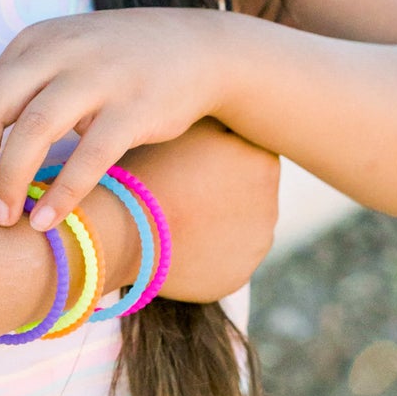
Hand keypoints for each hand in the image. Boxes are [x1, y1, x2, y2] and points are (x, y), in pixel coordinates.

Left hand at [0, 8, 222, 233]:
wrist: (199, 48)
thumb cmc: (115, 62)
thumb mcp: (54, 66)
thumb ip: (0, 95)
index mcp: (35, 43)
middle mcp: (61, 52)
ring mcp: (100, 77)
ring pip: (36, 128)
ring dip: (12, 179)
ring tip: (4, 220)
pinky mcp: (136, 107)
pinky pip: (90, 155)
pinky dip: (64, 191)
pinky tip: (48, 220)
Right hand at [120, 119, 280, 300]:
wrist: (126, 228)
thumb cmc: (152, 170)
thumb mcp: (188, 129)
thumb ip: (217, 124)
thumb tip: (226, 117)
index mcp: (263, 165)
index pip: (250, 152)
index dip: (222, 153)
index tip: (196, 158)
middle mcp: (270, 207)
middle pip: (248, 193)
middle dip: (223, 190)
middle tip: (184, 189)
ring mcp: (255, 247)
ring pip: (237, 228)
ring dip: (216, 222)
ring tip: (177, 215)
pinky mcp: (236, 278)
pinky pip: (223, 260)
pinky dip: (205, 253)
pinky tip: (177, 242)